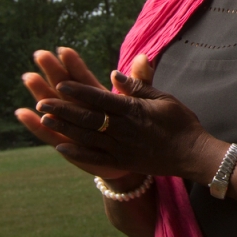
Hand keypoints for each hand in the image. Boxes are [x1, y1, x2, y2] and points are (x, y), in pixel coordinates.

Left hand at [29, 52, 224, 183]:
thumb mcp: (163, 98)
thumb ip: (139, 87)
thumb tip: (115, 74)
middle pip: (87, 117)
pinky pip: (95, 158)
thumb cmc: (181, 122)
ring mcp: (122, 148)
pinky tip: (60, 147)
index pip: (100, 98)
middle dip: (63, 109)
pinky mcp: (123, 162)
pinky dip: (76, 153)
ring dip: (64, 128)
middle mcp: (124, 129)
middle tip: (42, 103)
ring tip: (44, 120)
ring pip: (86, 137)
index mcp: (133, 110)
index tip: (60, 84)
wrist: (194, 154)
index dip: (78, 91)